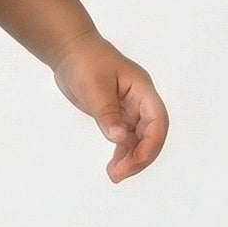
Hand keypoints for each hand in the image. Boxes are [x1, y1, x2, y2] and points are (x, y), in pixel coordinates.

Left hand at [50, 30, 167, 182]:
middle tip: (119, 174)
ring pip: (138, 140)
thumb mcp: (94, 86)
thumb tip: (119, 138)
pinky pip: (125, 138)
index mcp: (142, 90)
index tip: (134, 161)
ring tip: (115, 175)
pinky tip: (114, 166)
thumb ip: (107, 113)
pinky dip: (121, 152)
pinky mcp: (117, 115)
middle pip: (151, 135)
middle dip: (139, 157)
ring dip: (130, 158)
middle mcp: (140, 102)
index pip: (157, 121)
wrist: (70, 51)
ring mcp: (130, 110)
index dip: (150, 144)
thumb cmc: (85, 61)